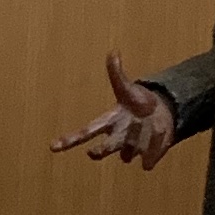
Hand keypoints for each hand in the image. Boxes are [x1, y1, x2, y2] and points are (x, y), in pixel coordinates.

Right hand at [52, 54, 176, 165]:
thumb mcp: (128, 88)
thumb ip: (118, 74)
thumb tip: (113, 52)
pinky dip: (154, 152)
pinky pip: (147, 161)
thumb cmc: (138, 102)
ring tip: (150, 126)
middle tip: (92, 152)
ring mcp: (131, 150)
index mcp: (108, 122)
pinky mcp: (146, 158)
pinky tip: (160, 137)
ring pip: (130, 152)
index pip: (85, 132)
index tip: (52, 147)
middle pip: (103, 149)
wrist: (162, 115)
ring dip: (139, 141)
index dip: (69, 140)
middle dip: (99, 150)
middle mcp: (117, 139)